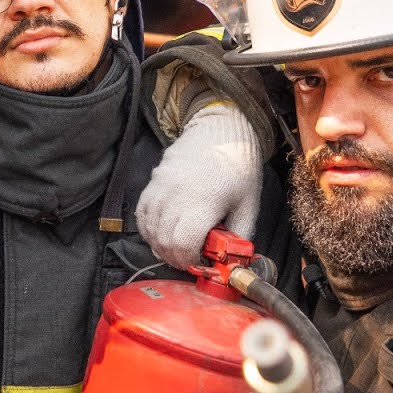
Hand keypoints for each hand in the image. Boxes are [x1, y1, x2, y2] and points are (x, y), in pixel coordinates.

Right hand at [136, 101, 261, 268]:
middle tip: (187, 260)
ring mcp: (162, 186)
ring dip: (159, 245)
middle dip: (174, 257)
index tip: (198, 263)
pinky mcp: (153, 179)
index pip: (183, 243)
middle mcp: (178, 194)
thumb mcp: (249, 203)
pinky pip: (142, 212)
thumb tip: (231, 259)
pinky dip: (148, 228)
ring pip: (149, 228)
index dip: (188, 260)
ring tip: (174, 248)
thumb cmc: (239, 166)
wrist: (221, 129)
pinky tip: (161, 233)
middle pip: (164, 240)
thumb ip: (240, 234)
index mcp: (205, 202)